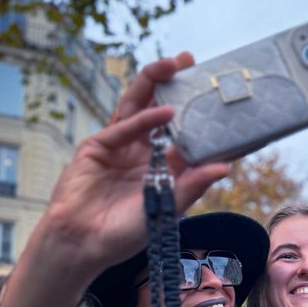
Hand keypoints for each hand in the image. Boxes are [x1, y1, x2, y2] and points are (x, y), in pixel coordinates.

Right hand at [37, 53, 230, 279]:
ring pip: (138, 107)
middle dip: (175, 85)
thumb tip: (225, 166)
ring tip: (175, 65)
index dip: (200, 116)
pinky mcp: (96, 148)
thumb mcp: (167, 209)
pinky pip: (121, 128)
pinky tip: (163, 111)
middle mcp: (143, 152)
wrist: (82, 244)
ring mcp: (119, 147)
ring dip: (154, 84)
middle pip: (160, 109)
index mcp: (163, 167)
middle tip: (193, 61)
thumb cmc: (124, 234)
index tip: (220, 97)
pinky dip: (142, 119)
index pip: (186, 135)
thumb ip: (192, 185)